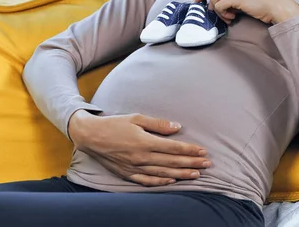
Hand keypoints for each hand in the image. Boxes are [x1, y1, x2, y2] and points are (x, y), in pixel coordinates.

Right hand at [69, 110, 210, 186]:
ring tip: (196, 174)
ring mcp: (135, 167)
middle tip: (207, 164)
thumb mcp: (136, 118)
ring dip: (181, 174)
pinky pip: (148, 180)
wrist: (91, 136)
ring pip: (163, 173)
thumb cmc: (114, 124)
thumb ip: (158, 124)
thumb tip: (177, 127)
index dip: (190, 150)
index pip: (174, 148)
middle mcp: (141, 157)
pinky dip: (162, 181)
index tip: (203, 151)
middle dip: (191, 163)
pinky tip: (172, 180)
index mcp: (145, 141)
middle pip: (172, 161)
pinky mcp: (128, 174)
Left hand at [193, 0, 298, 24]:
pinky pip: (219, 6)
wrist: (279, 6)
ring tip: (230, 17)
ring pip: (214, 0)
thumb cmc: (264, 1)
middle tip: (225, 15)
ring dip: (220, 12)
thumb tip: (212, 0)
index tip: (196, 0)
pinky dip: (223, 14)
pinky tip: (232, 17)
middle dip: (215, 6)